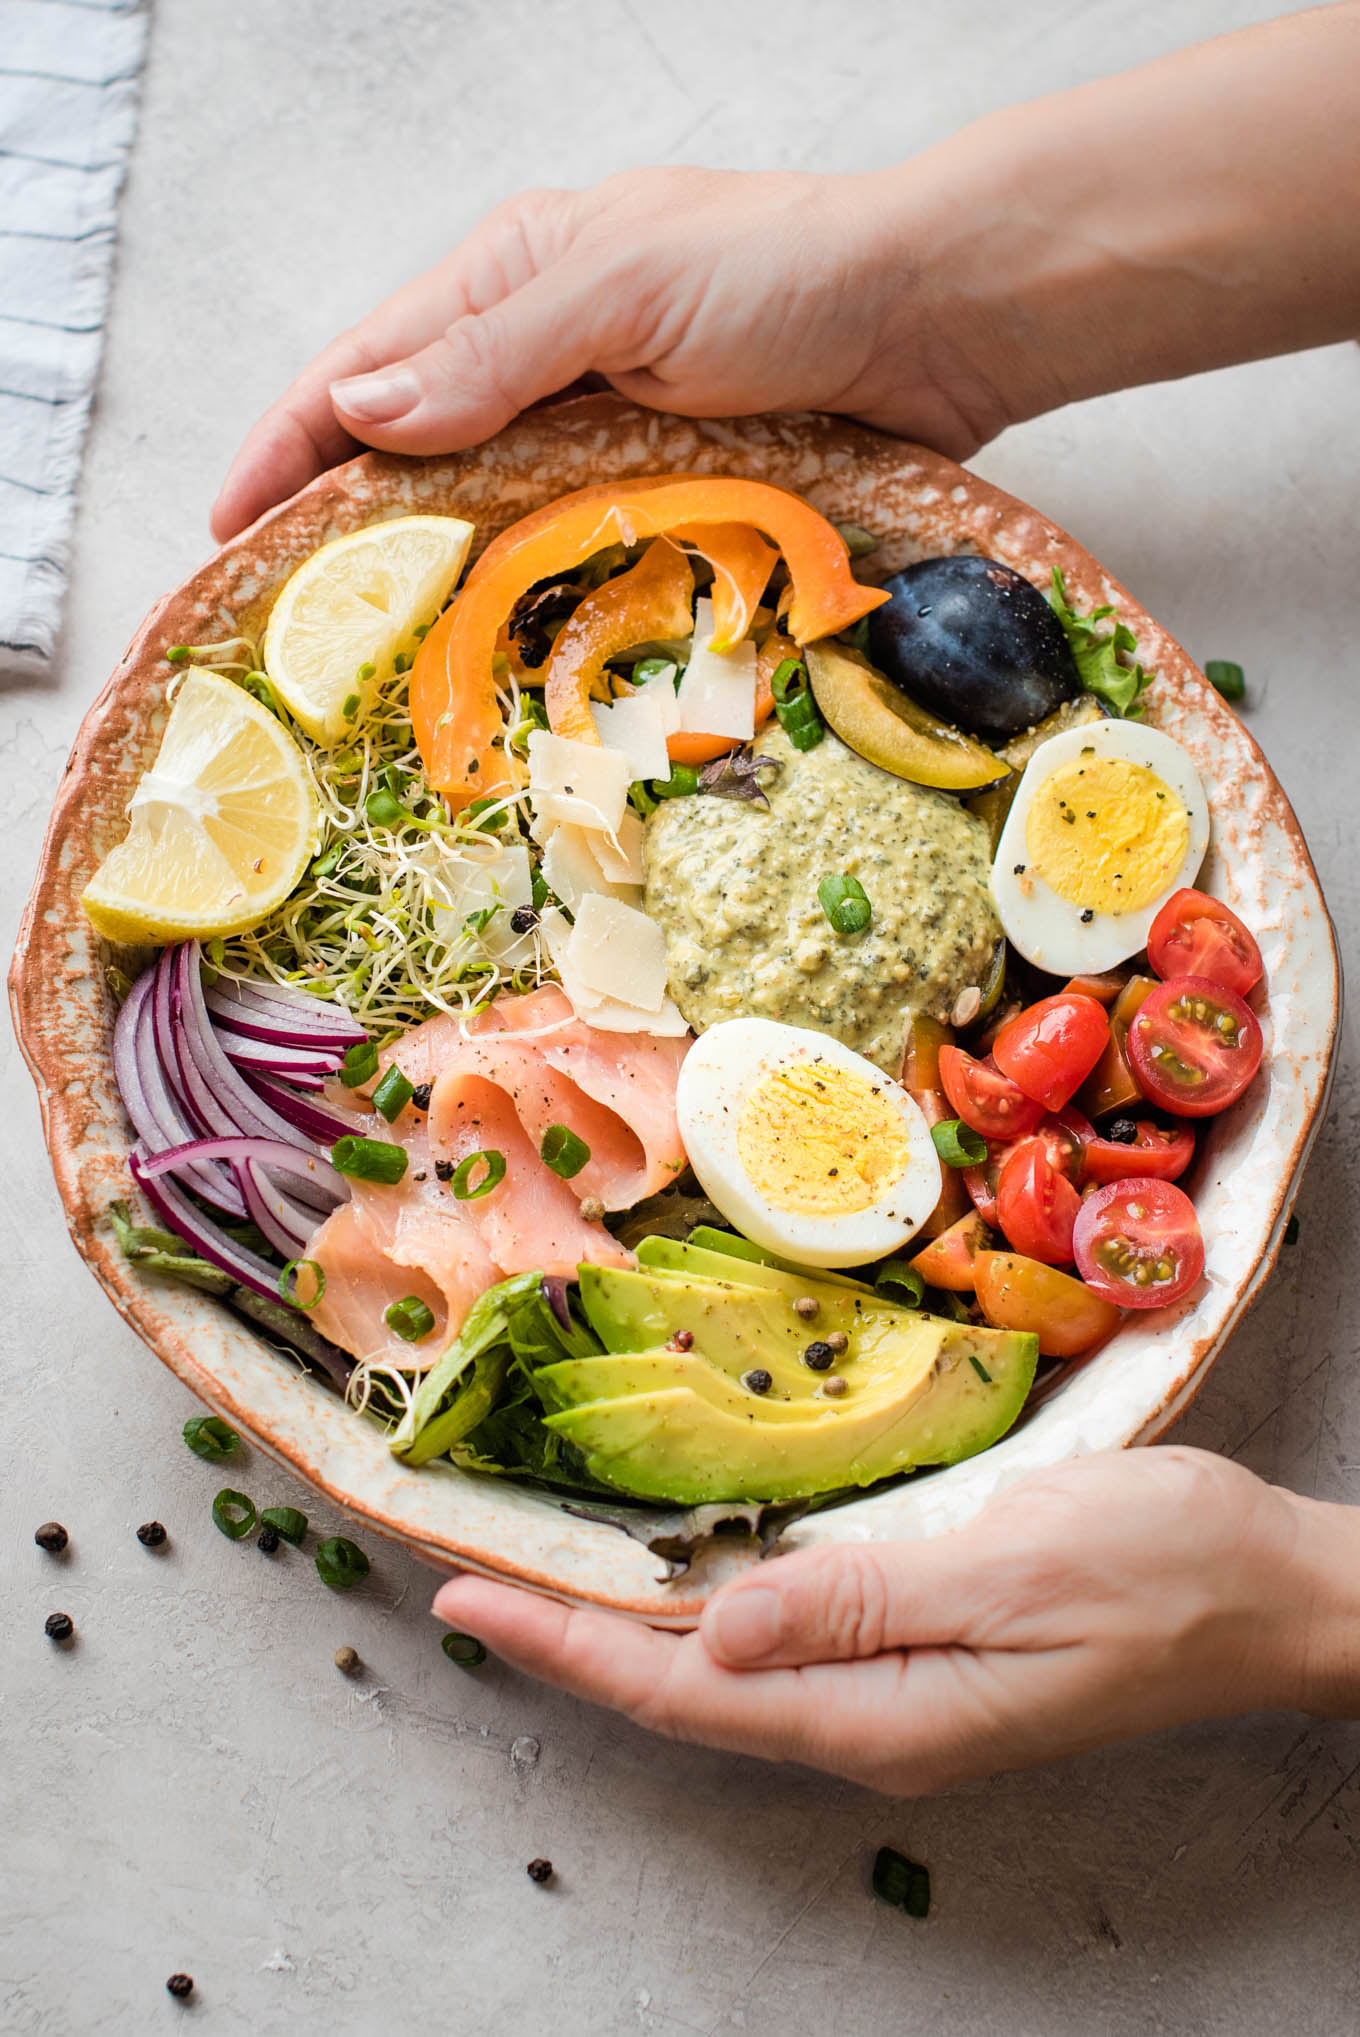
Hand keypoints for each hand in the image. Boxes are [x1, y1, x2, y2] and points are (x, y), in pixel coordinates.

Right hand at [214, 9, 1359, 545]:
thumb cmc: (787, 273)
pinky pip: (569, 546)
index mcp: (512, 276)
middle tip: (290, 622)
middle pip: (412, 447)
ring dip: (432, 574)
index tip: (230, 530)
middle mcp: (545, 351)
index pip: (365, 366)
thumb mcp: (620, 286)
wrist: (938, 317)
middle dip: (346, 524)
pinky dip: (525, 592)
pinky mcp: (665, 483)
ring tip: (374, 656)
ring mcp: (605, 425)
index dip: (289, 445)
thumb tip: (364, 414)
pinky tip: (498, 645)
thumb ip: (493, 353)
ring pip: (485, 508)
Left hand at [432, 1448, 1359, 1793]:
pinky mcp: (923, 1653)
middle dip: (568, 1640)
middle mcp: (876, 1720)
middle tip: (465, 1581)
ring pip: (728, 1667)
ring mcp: (901, 1695)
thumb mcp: (1016, 1570)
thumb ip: (865, 1604)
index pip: (686, 1686)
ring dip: (625, 1625)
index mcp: (886, 1713)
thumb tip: (725, 1629)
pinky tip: (674, 1575)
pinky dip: (705, 1607)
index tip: (463, 1601)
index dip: (567, 1647)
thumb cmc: (1166, 1572)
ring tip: (533, 1580)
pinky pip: (785, 1640)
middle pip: (686, 1687)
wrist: (1273, 1594)